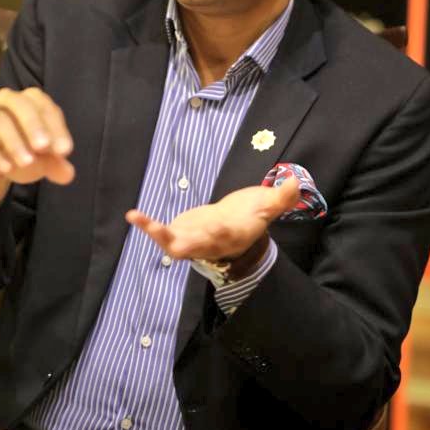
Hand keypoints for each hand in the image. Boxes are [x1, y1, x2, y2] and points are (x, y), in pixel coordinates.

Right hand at [0, 87, 74, 211]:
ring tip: (26, 162)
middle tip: (44, 148)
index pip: (45, 107)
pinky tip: (6, 169)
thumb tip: (68, 174)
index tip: (64, 151)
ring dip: (14, 142)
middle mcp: (7, 101)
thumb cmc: (20, 153)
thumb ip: (56, 165)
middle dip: (34, 125)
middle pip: (20, 104)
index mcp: (30, 101)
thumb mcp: (42, 161)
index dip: (56, 128)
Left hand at [125, 176, 299, 269]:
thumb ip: (280, 197)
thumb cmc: (251, 214)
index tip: (214, 226)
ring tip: (138, 218)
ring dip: (156, 233)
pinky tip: (133, 216)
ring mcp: (192, 239)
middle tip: (163, 234)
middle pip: (192, 247)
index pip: (224, 235)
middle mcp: (209, 242)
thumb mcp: (267, 205)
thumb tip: (296, 182)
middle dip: (178, 241)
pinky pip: (160, 232)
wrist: (235, 224)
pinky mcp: (179, 231)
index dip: (218, 232)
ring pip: (171, 243)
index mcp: (231, 234)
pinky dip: (148, 226)